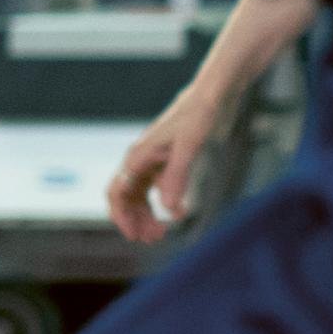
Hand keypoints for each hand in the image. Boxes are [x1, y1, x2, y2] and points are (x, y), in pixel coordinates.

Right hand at [106, 105, 216, 244]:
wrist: (214, 94)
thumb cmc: (200, 114)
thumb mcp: (190, 146)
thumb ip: (177, 178)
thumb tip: (169, 210)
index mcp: (139, 154)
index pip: (118, 190)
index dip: (121, 215)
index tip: (133, 235)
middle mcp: (142, 158)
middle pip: (127, 196)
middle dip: (135, 219)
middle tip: (152, 239)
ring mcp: (155, 159)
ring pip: (141, 194)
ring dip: (147, 214)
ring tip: (161, 232)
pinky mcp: (169, 159)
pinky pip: (157, 187)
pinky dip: (163, 203)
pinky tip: (178, 214)